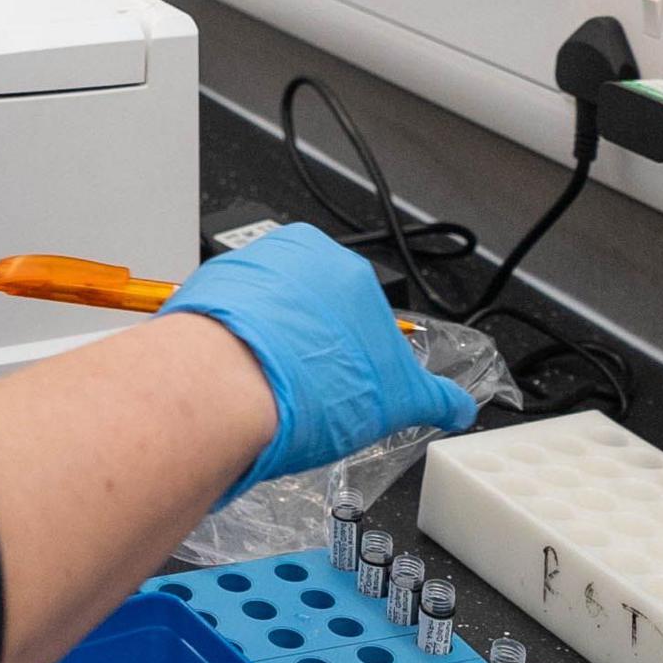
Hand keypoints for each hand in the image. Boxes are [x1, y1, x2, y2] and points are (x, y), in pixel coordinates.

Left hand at [156, 225, 476, 483]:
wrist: (228, 387)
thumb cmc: (308, 388)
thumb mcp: (397, 402)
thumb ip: (434, 399)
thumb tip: (457, 405)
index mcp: (352, 273)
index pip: (362, 314)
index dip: (356, 359)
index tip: (345, 386)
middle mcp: (299, 257)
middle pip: (313, 306)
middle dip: (313, 347)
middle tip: (308, 392)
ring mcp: (249, 267)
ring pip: (268, 307)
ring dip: (270, 342)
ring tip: (267, 390)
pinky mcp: (205, 285)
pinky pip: (226, 313)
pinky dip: (230, 341)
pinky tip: (235, 378)